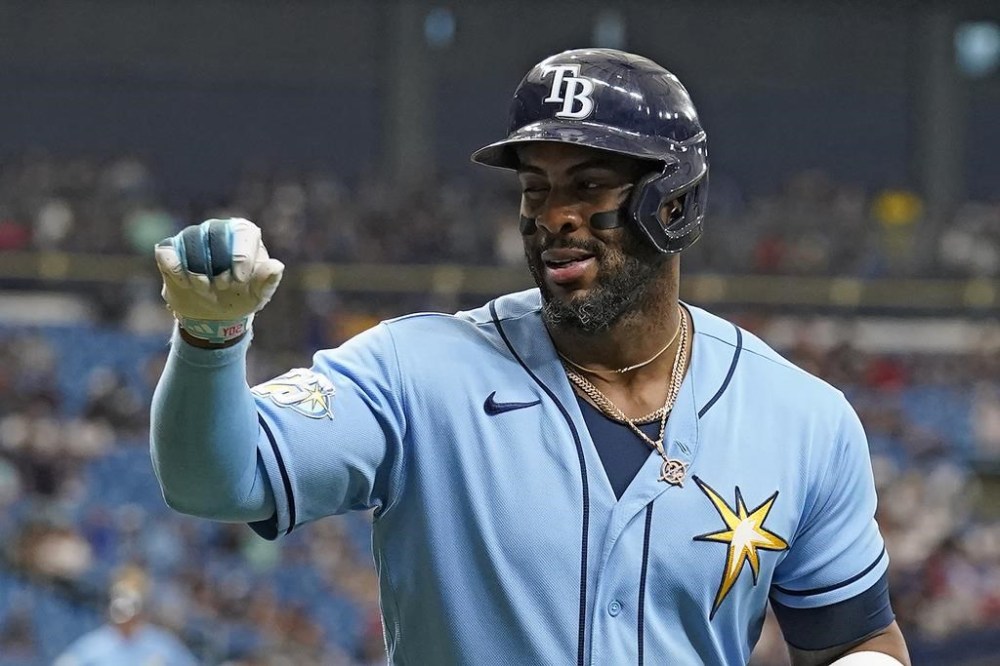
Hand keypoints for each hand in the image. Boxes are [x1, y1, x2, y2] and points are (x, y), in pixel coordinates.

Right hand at [154, 218, 283, 342]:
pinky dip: (175, 269)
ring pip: (190, 240)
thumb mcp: (258, 294)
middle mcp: (216, 229)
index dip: (240, 255)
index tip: (239, 280)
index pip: (243, 231)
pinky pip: (166, 251)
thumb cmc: (241, 296)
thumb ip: (268, 280)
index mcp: (243, 234)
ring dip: (197, 270)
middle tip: (223, 287)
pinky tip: (185, 284)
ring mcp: (191, 237)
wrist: (213, 312)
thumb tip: (277, 266)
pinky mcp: (169, 250)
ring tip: (205, 289)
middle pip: (214, 233)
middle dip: (218, 265)